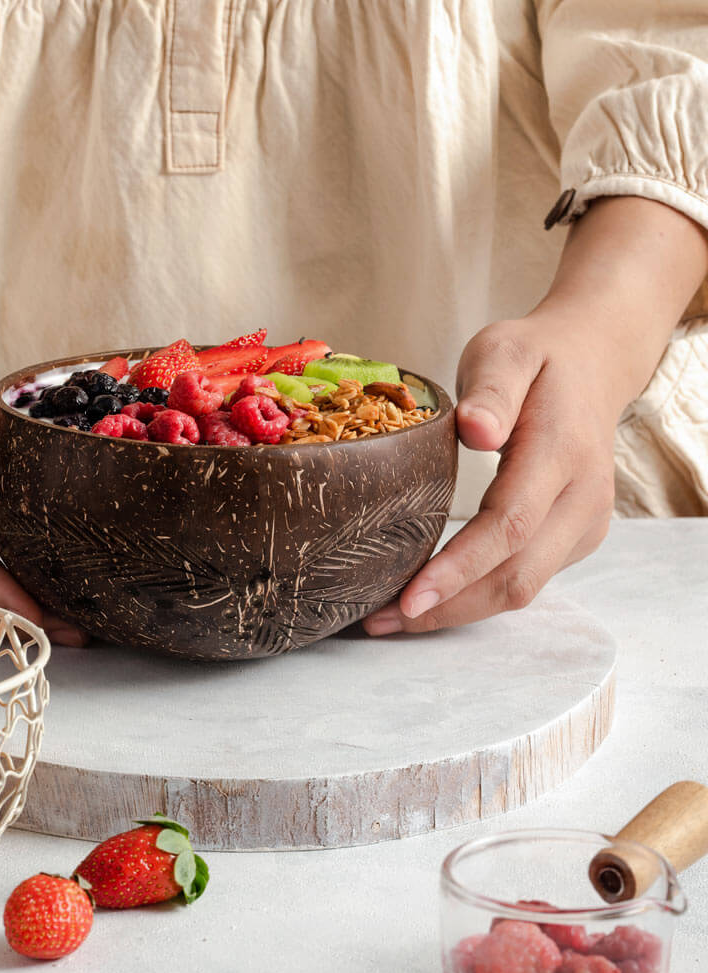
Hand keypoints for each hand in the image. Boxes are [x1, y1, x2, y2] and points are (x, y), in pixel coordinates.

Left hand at [364, 311, 615, 634]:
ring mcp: (585, 523)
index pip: (508, 525)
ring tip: (393, 620)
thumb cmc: (536, 358)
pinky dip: (477, 596)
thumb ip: (492, 390)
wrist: (592, 365)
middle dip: (448, 607)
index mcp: (562, 452)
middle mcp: (583, 498)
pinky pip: (526, 579)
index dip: (458, 569)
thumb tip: (476, 430)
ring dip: (459, 611)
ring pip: (523, 588)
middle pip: (516, 575)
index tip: (408, 597)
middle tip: (379, 621)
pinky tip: (431, 598)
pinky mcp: (576, 537)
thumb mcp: (506, 351)